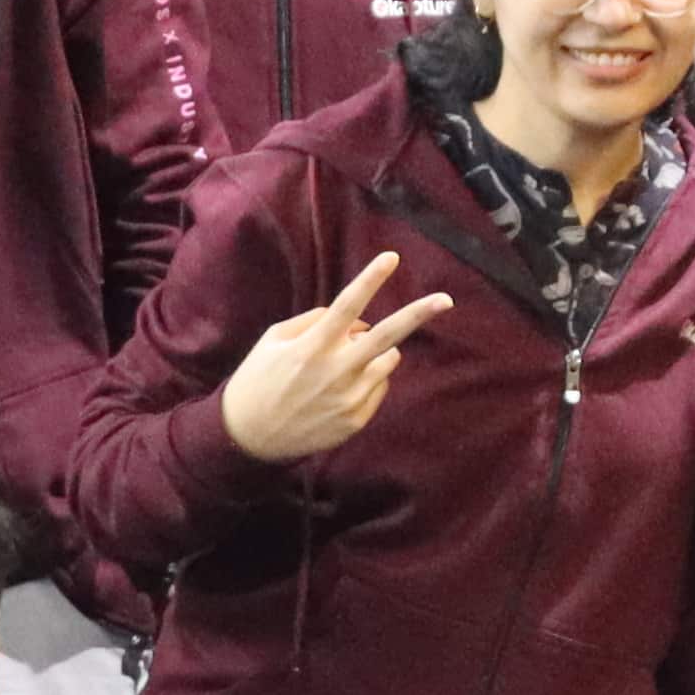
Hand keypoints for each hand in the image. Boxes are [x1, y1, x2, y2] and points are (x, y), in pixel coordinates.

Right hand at [215, 250, 453, 464]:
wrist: (249, 436)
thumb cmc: (259, 379)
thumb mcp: (275, 340)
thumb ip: (315, 321)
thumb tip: (357, 321)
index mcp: (312, 346)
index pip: (347, 305)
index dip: (371, 279)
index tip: (392, 258)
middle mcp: (335, 372)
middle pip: (387, 337)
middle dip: (418, 315)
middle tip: (446, 300)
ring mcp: (349, 399)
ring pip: (387, 360)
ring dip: (377, 352)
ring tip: (343, 363)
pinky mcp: (355, 420)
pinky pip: (379, 387)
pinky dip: (368, 380)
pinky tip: (337, 390)